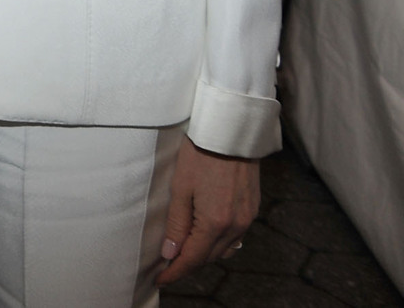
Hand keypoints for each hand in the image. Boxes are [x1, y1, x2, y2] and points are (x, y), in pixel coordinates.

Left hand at [154, 139, 259, 284]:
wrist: (230, 133)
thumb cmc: (200, 155)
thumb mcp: (180, 188)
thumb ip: (176, 223)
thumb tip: (170, 253)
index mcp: (216, 222)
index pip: (193, 258)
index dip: (176, 271)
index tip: (161, 280)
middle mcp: (236, 225)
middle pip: (209, 256)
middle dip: (188, 264)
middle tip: (167, 267)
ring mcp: (247, 218)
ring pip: (224, 249)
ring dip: (204, 254)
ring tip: (183, 254)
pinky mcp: (252, 209)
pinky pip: (235, 236)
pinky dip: (218, 242)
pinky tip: (205, 237)